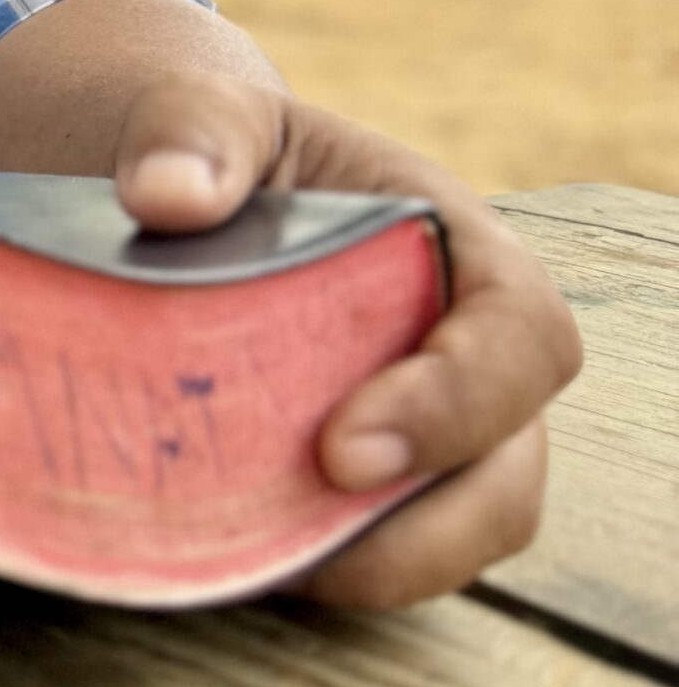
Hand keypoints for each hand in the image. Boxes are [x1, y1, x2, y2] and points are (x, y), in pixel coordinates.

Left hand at [111, 73, 581, 606]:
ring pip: (449, 536)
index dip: (456, 403)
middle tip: (306, 548)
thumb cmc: (212, 150)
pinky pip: (369, 555)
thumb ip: (194, 134)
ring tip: (258, 563)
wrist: (166, 197)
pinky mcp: (356, 490)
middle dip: (423, 528)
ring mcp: (418, 432)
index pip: (521, 337)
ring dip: (367, 567)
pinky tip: (226, 560)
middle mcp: (461, 354)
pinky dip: (313, 572)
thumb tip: (166, 195)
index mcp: (459, 251)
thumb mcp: (205, 115)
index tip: (343, 450)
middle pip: (506, 474)